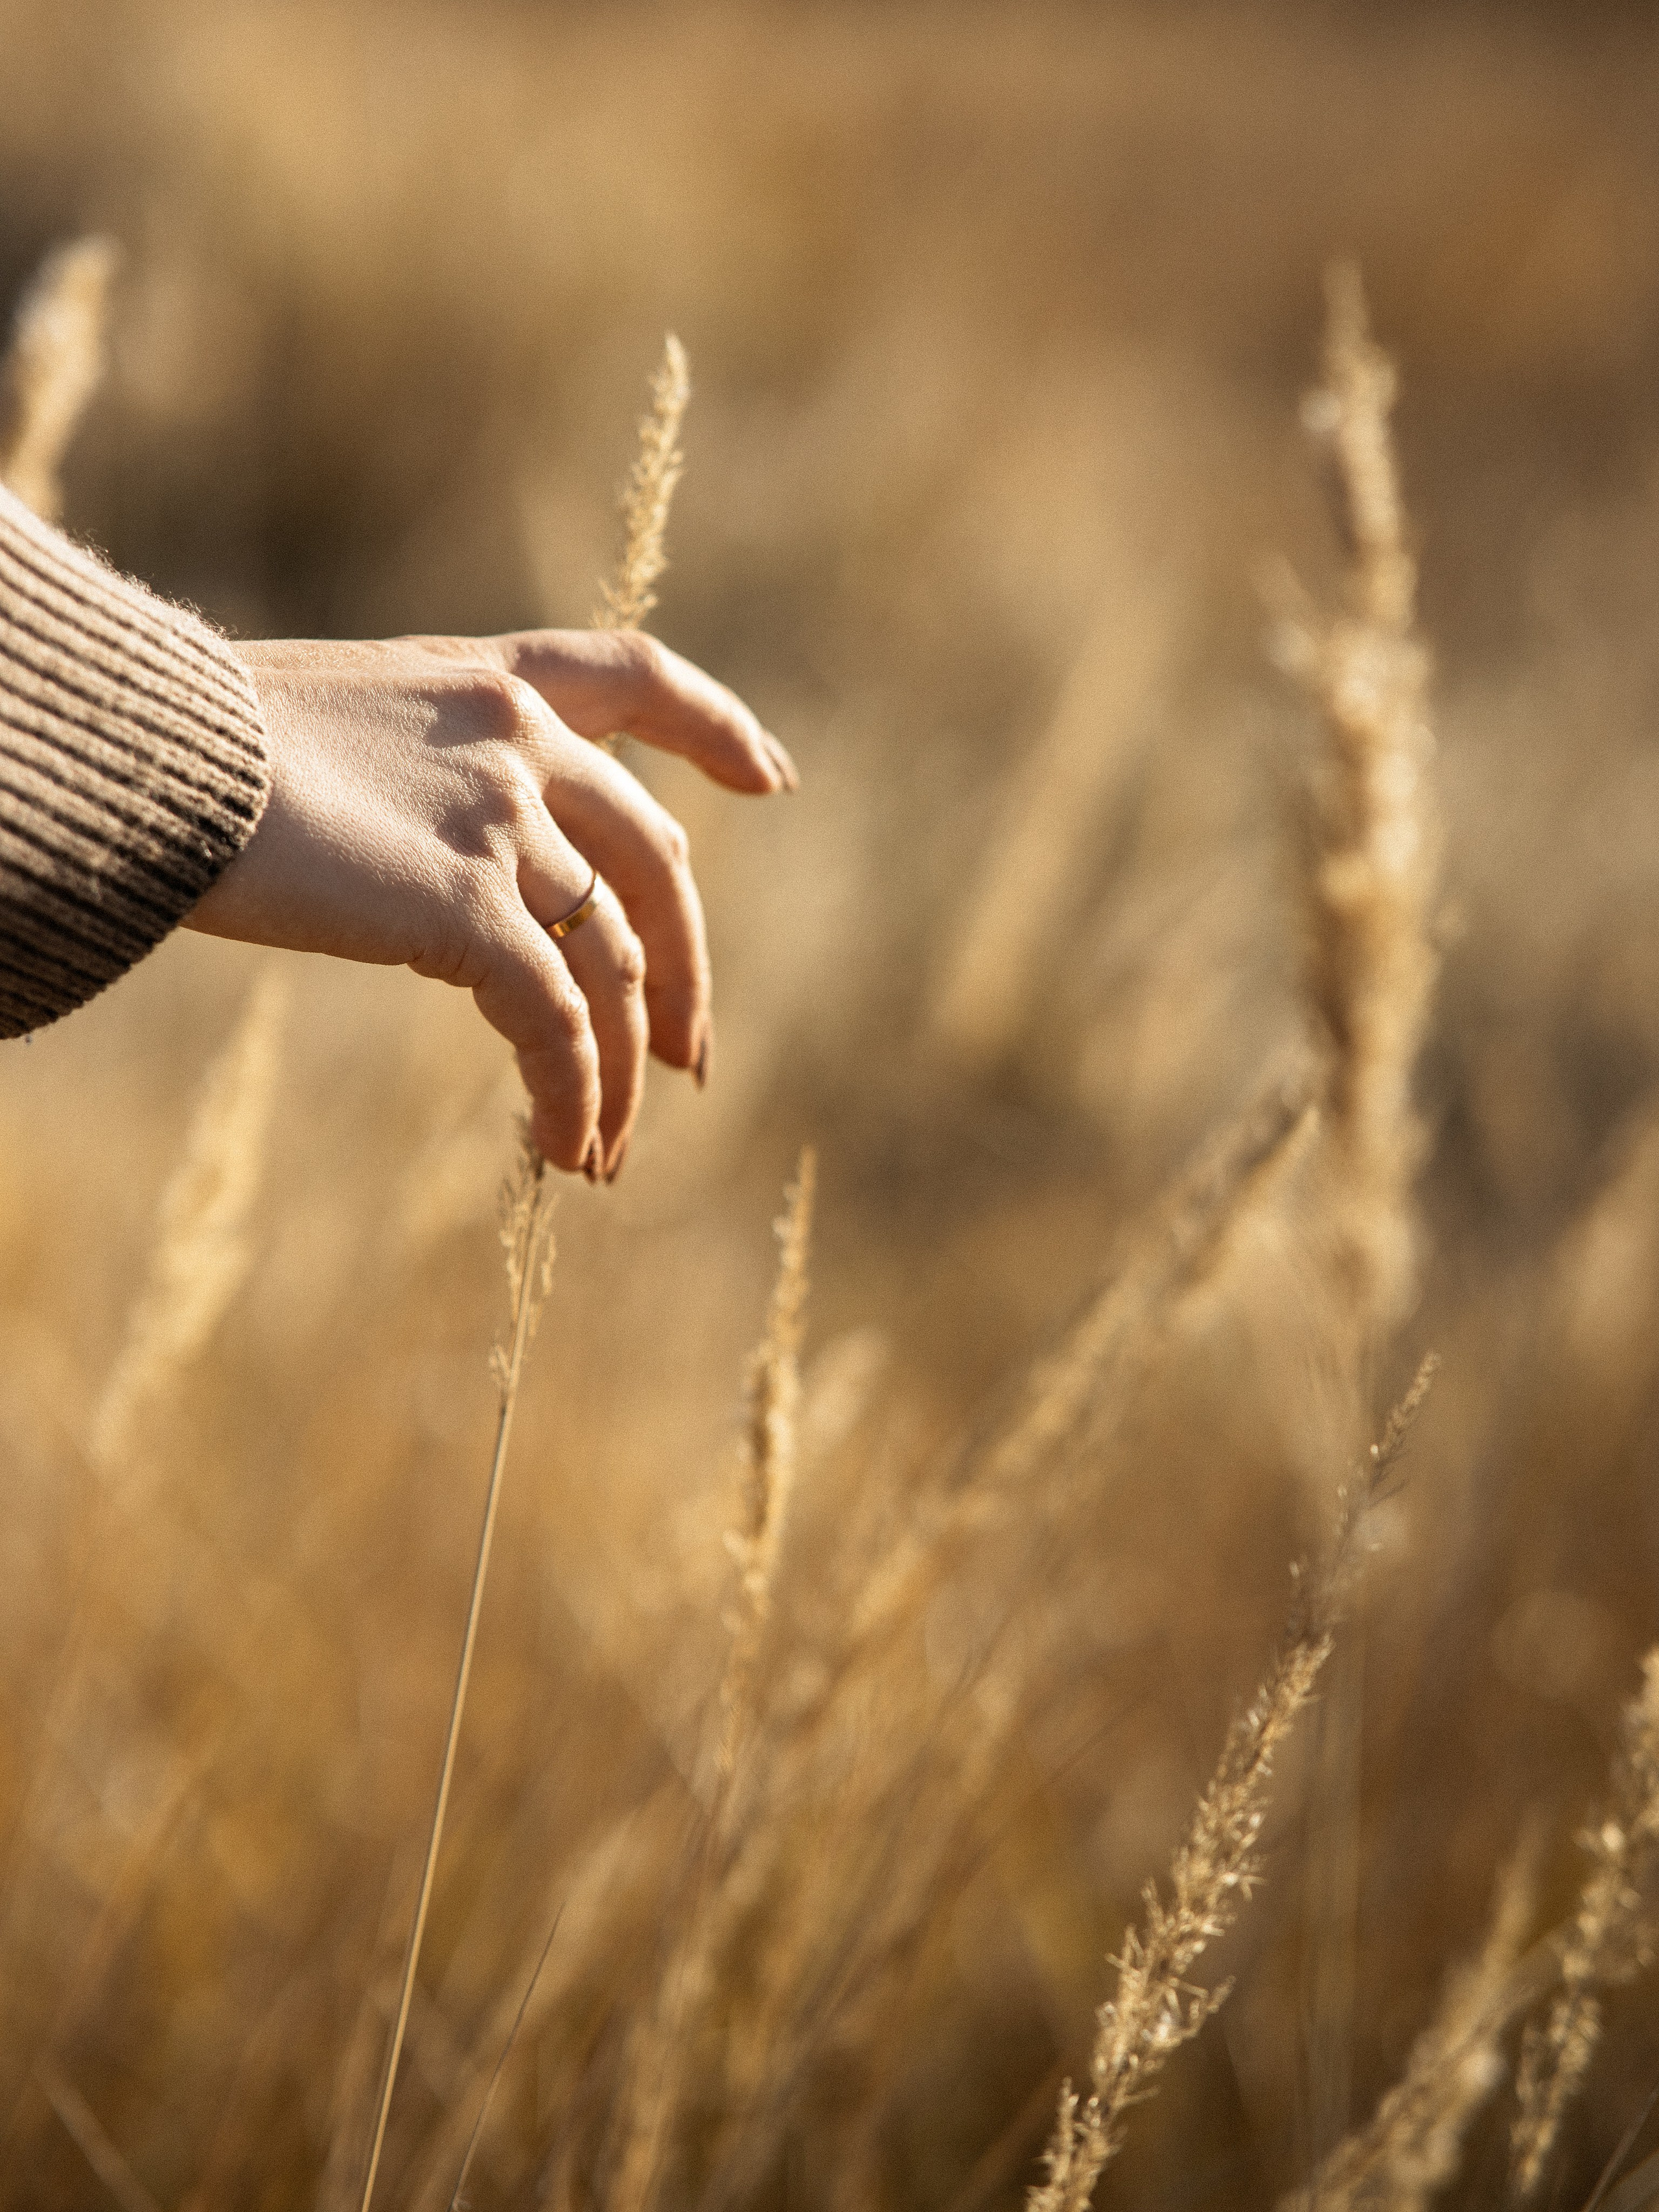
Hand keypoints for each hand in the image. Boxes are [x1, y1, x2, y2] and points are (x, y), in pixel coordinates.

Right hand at [186, 628, 796, 1177]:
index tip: (774, 779)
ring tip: (606, 1150)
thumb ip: (418, 778)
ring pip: (611, 963)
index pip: (637, 677)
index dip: (717, 729)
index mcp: (486, 681)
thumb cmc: (196, 748)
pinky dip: (576, 1094)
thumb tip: (436, 882)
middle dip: (681, 970)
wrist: (143, 758)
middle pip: (653, 864)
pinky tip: (566, 1148)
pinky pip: (559, 1024)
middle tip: (687, 1058)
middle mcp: (519, 742)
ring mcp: (504, 825)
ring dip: (619, 1068)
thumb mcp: (335, 726)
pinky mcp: (470, 911)